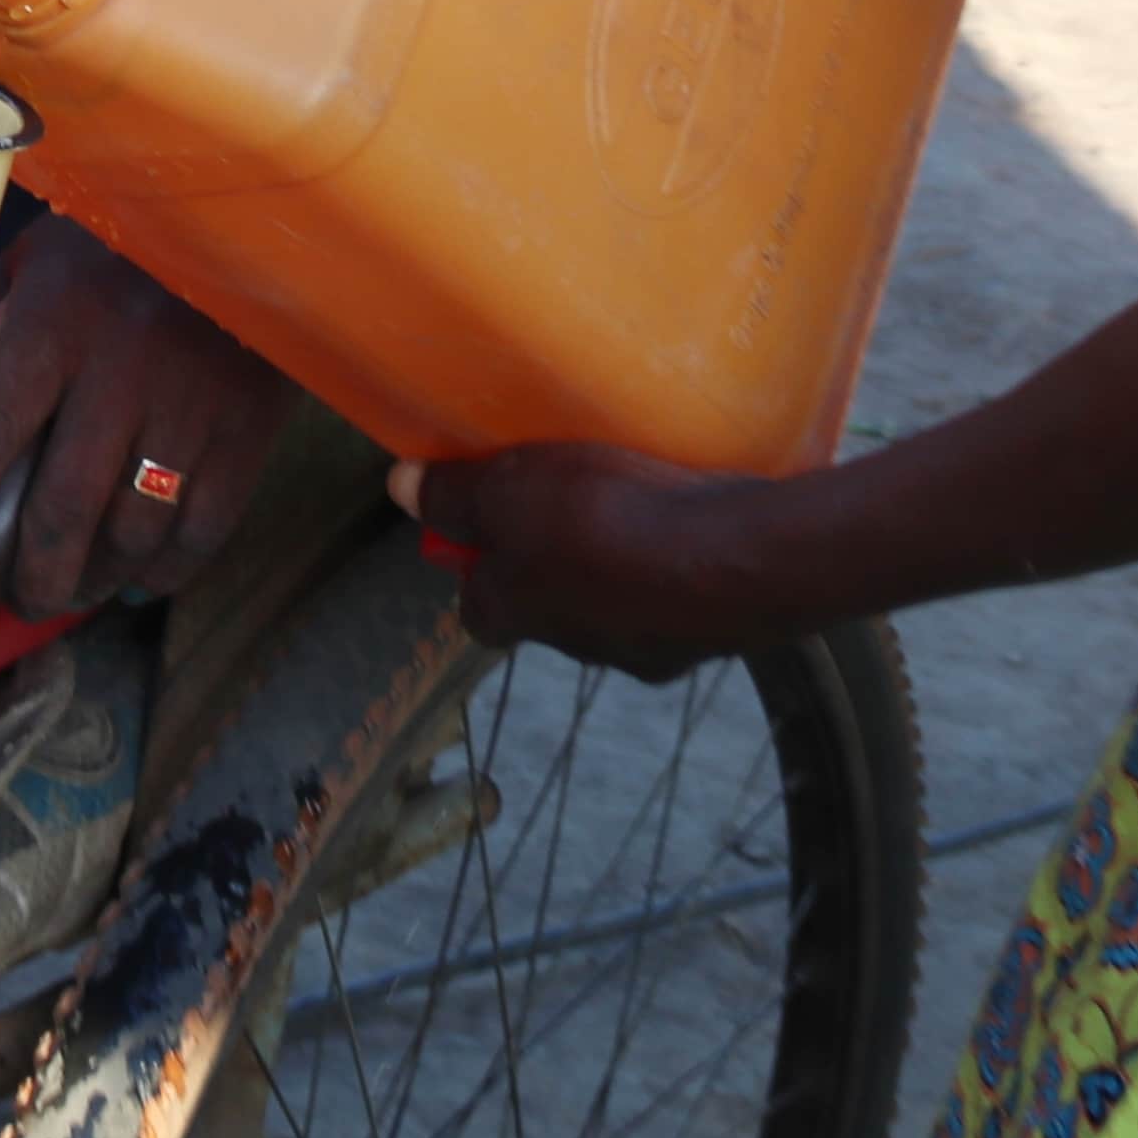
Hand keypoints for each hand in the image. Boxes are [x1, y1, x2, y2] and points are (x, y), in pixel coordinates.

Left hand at [0, 223, 303, 619]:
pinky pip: (202, 529)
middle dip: (29, 577)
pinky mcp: (248, 426)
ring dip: (91, 580)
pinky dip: (162, 571)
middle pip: (62, 509)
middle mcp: (120, 368)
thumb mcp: (31, 265)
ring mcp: (190, 403)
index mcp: (53, 323)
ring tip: (68, 588)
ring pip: (132, 532)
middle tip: (13, 599)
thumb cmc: (114, 244)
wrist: (243, 216)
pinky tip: (134, 577)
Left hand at [394, 446, 819, 678]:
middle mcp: (578, 644)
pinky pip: (679, 595)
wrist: (736, 562)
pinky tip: (689, 517)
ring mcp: (649, 648)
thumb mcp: (507, 491)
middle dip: (550, 561)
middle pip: (548, 605)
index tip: (483, 521)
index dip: (476, 568)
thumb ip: (454, 495)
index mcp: (518, 612)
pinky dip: (677, 563)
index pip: (477, 611)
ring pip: (616, 602)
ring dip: (618, 562)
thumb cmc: (604, 524)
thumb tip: (401, 489)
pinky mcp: (709, 635)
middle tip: (564, 496)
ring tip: (634, 497)